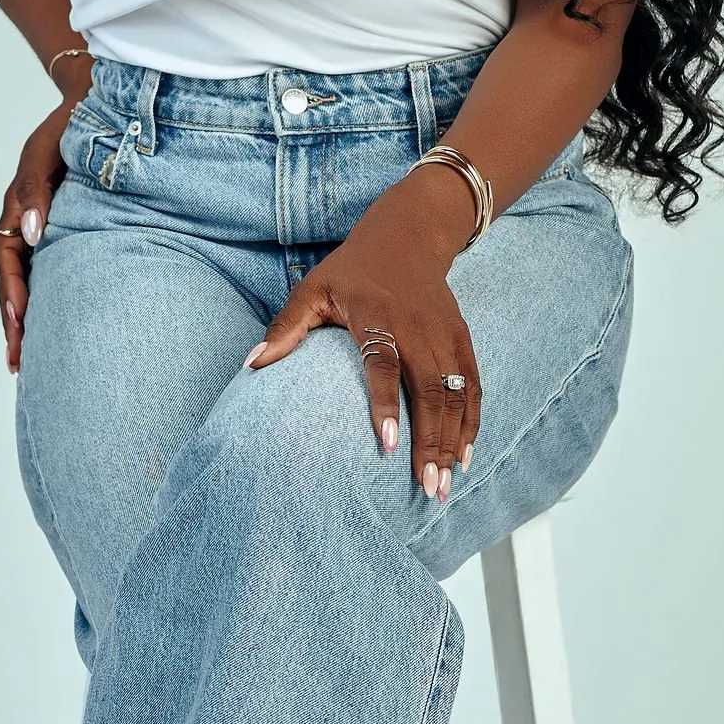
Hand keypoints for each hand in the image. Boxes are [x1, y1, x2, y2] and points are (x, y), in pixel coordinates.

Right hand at [0, 102, 71, 374]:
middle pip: (10, 280)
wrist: (93, 104)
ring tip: (25, 360)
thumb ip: (36, 190)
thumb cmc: (71, 124)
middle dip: (12, 321)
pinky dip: (42, 302)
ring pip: (24, 282)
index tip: (20, 321)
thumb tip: (30, 233)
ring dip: (22, 320)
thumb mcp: (47, 152)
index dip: (12, 291)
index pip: (7, 257)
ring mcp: (40, 230)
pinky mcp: (61, 232)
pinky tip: (49, 328)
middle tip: (18, 360)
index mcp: (18, 205)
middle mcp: (24, 222)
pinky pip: (44, 273)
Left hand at [247, 168, 481, 499]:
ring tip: (445, 485)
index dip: (387, 404)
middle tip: (427, 488)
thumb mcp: (313, 288)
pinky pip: (472, 386)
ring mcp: (444, 335)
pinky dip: (471, 421)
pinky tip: (464, 455)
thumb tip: (251, 366)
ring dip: (452, 441)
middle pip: (429, 390)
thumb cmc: (352, 270)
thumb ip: (286, 328)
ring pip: (455, 395)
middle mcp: (416, 328)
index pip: (383, 364)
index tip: (390, 445)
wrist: (409, 235)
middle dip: (430, 442)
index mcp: (377, 316)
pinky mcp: (461, 339)